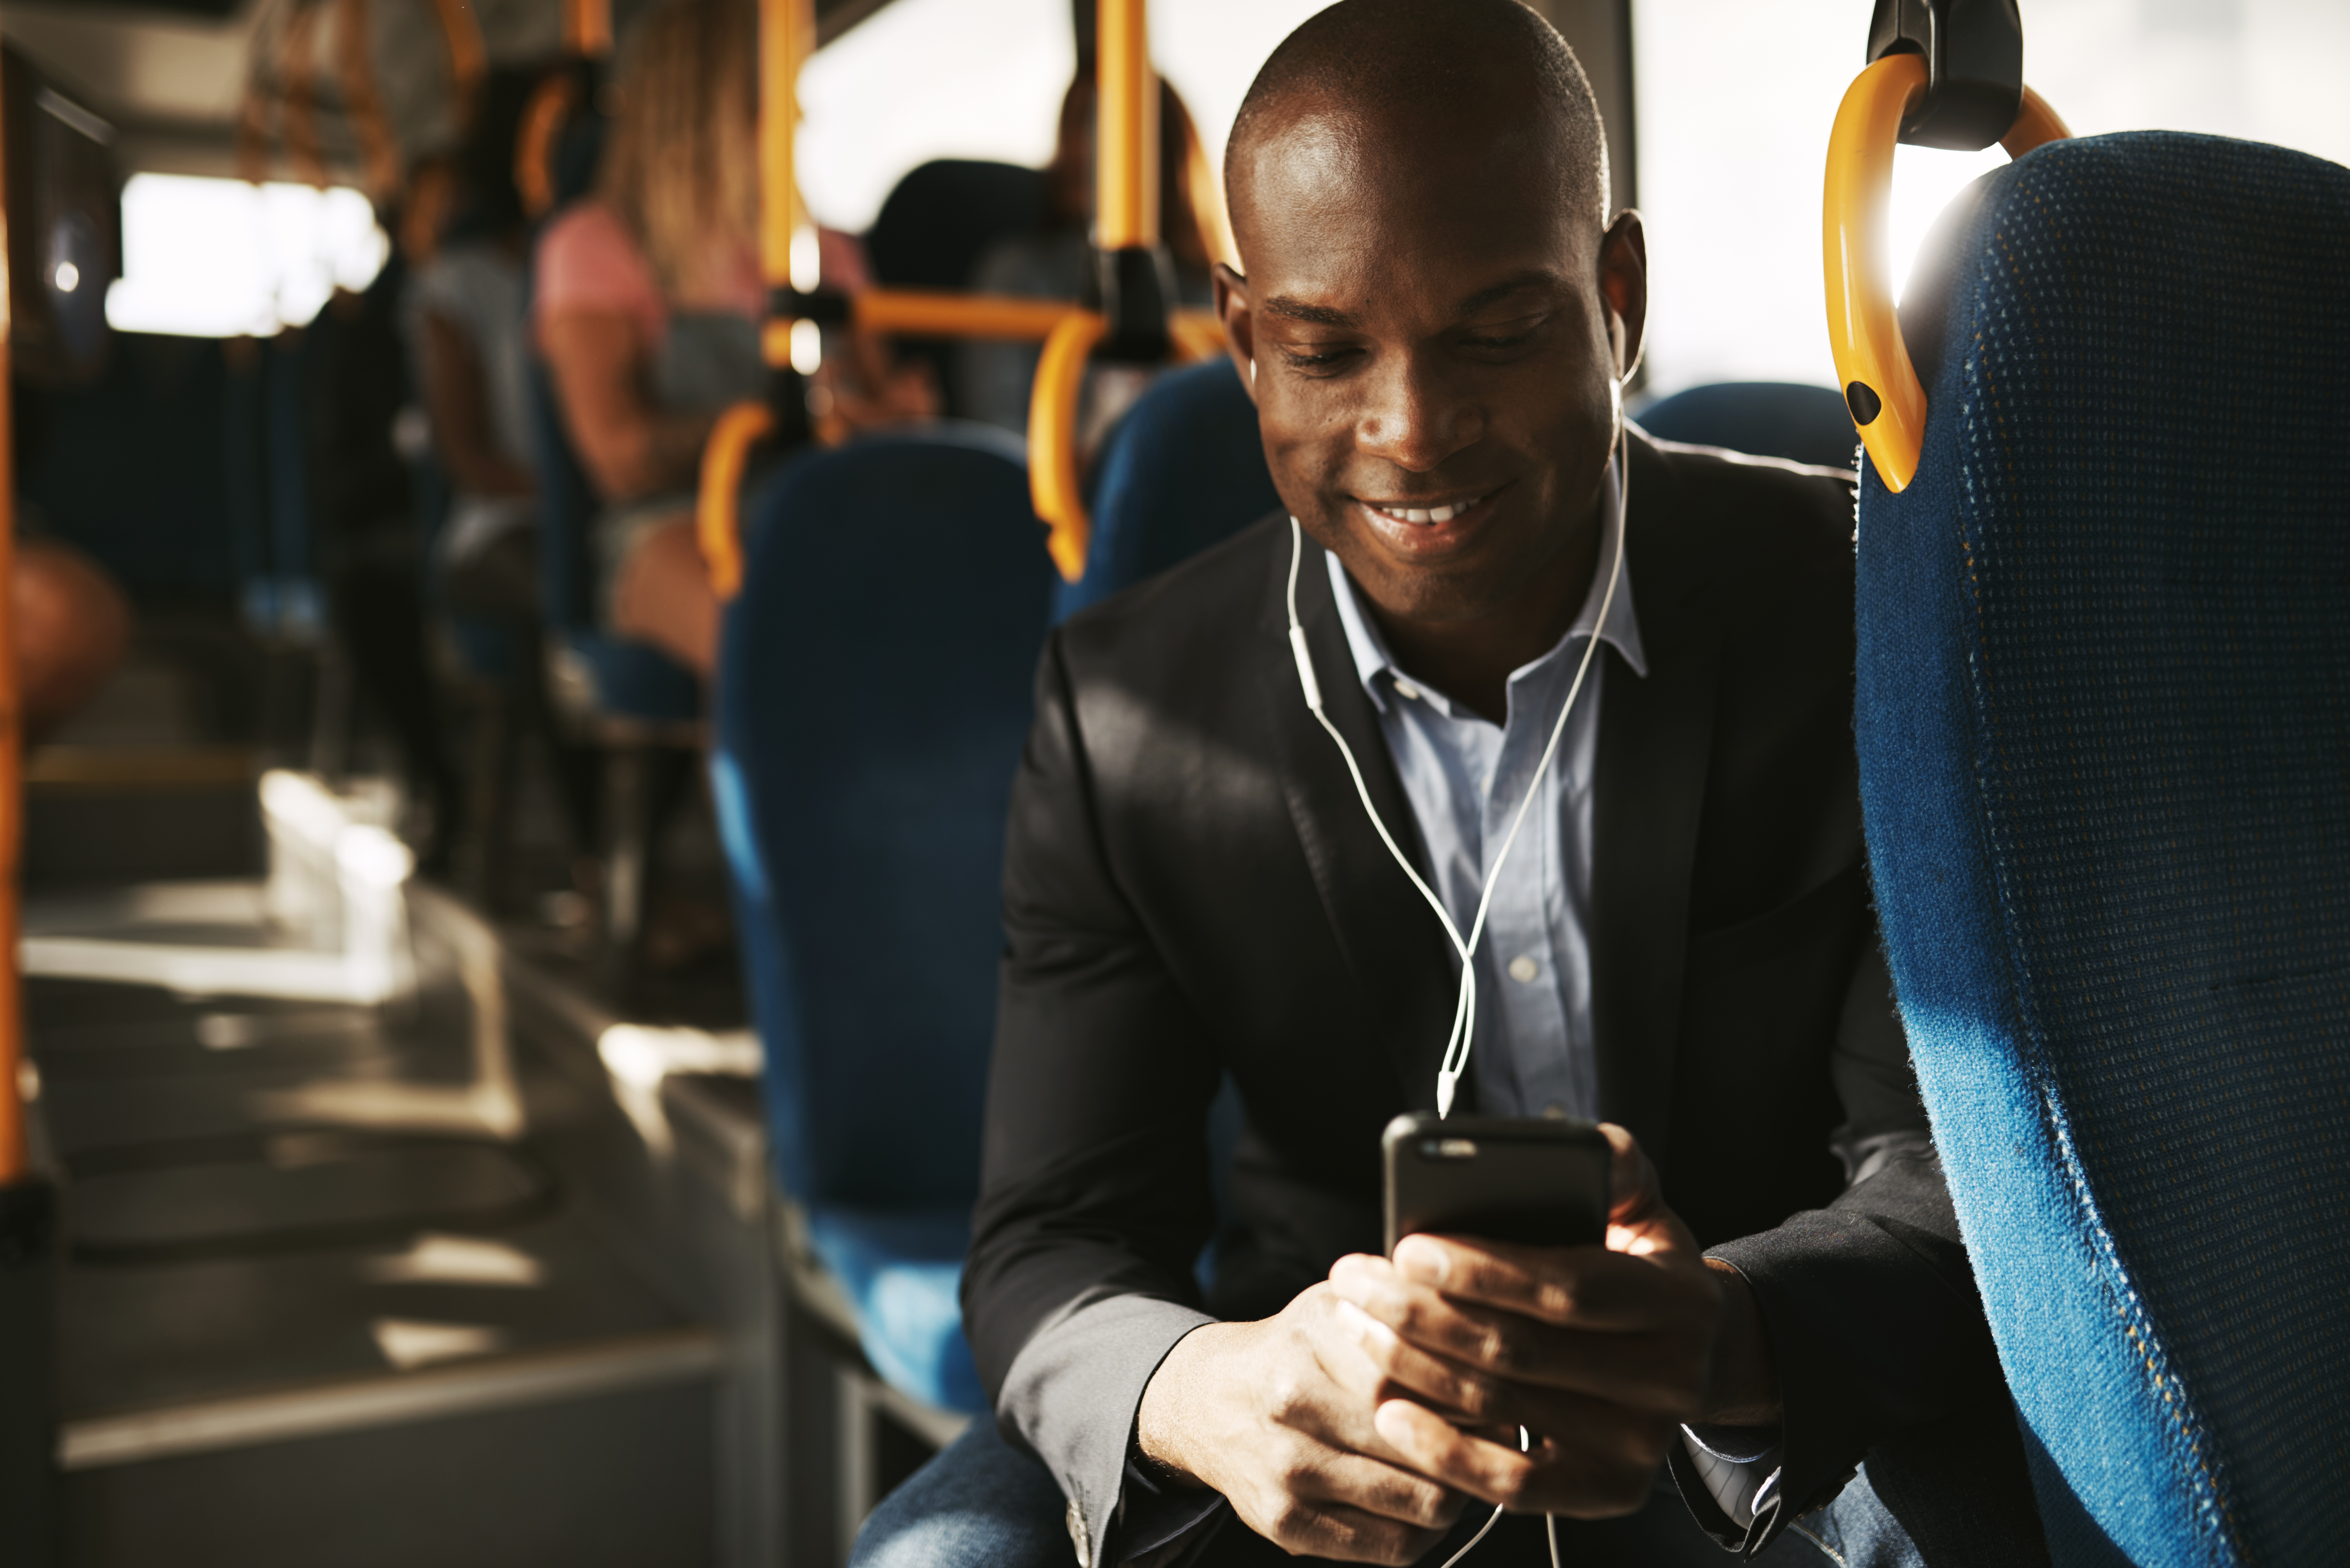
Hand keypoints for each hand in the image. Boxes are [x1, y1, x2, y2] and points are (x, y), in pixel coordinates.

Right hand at [1136, 1284, 1470, 1562]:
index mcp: (1317, 1335)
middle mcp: (1295, 1398)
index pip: (1427, 1375)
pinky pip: (1390, 1548)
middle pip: (1429, 1443)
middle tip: (1498, 1442)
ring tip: (1465, 1473)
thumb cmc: (1295, 1350)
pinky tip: (1425, 1506)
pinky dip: (1425, 1533)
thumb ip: (1404, 1302)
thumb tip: (1485, 1318)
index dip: (1480, 1394)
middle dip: (1477, 1448)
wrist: (1209, 1403)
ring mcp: (1289, 1467)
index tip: (1504, 1396)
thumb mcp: (1339, 1304)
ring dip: (1457, 1493)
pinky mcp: (1285, 1522)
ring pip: (1420, 1503)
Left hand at [1324, 1122, 1769, 1518]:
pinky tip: (1390, 1412)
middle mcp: (1672, 1381)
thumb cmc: (1635, 1266)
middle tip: (1354, 1284)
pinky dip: (1444, 1450)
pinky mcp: (1609, 1493)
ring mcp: (1641, 1446)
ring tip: (1354, 1328)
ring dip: (1414, 1368)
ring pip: (1504, 1406)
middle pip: (1522, 1349)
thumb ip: (1613, 1165)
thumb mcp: (1641, 1207)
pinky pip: (1514, 1484)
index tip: (1405, 1247)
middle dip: (1422, 1313)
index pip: (1568, 1287)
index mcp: (1682, 1301)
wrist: (1685, 1357)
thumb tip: (1581, 1145)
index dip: (1483, 1270)